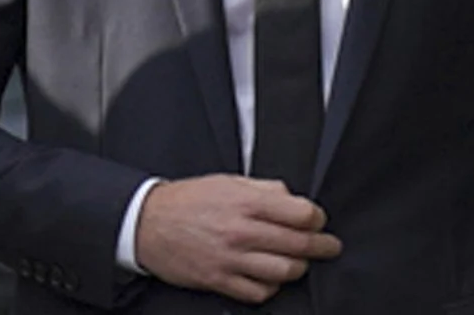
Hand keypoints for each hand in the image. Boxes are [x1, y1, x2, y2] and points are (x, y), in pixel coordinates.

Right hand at [133, 175, 340, 304]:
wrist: (145, 223)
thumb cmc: (186, 201)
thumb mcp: (225, 181)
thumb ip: (262, 188)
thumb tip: (291, 198)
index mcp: (244, 201)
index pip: (301, 214)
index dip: (316, 218)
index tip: (317, 221)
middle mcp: (240, 231)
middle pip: (299, 245)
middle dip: (322, 246)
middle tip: (328, 246)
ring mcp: (230, 259)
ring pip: (285, 271)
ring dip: (297, 267)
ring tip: (297, 261)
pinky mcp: (219, 280)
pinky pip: (260, 292)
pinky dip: (271, 286)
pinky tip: (269, 276)